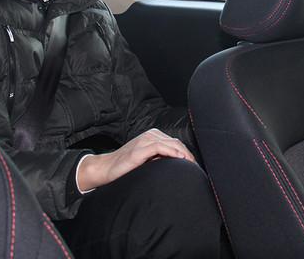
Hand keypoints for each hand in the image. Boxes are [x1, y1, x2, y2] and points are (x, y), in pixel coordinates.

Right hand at [76, 128, 195, 190]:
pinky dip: (171, 152)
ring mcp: (143, 141)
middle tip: (196, 167)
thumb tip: (178, 165)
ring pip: (170, 143)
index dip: (186, 153)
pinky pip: (159, 147)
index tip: (194, 165)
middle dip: (188, 154)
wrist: (106, 169)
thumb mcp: (147, 160)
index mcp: (152, 136)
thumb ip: (160, 158)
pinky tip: (179, 158)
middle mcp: (149, 135)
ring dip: (183, 153)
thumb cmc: (127, 167)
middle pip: (175, 142)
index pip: (175, 142)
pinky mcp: (138, 149)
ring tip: (191, 164)